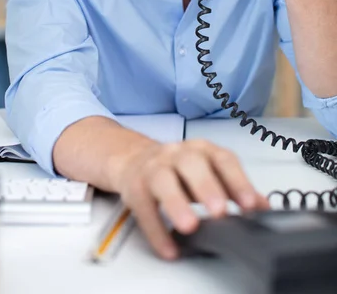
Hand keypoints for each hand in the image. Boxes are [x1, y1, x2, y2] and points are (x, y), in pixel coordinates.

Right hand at [115, 139, 268, 259]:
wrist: (136, 160)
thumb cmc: (179, 169)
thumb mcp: (209, 171)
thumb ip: (234, 187)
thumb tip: (263, 206)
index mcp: (202, 150)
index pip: (222, 160)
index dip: (237, 181)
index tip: (249, 205)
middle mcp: (177, 154)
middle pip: (191, 163)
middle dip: (206, 186)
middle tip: (219, 211)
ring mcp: (154, 167)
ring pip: (163, 180)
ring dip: (177, 203)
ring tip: (190, 227)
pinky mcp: (134, 187)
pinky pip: (143, 208)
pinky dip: (156, 230)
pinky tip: (169, 247)